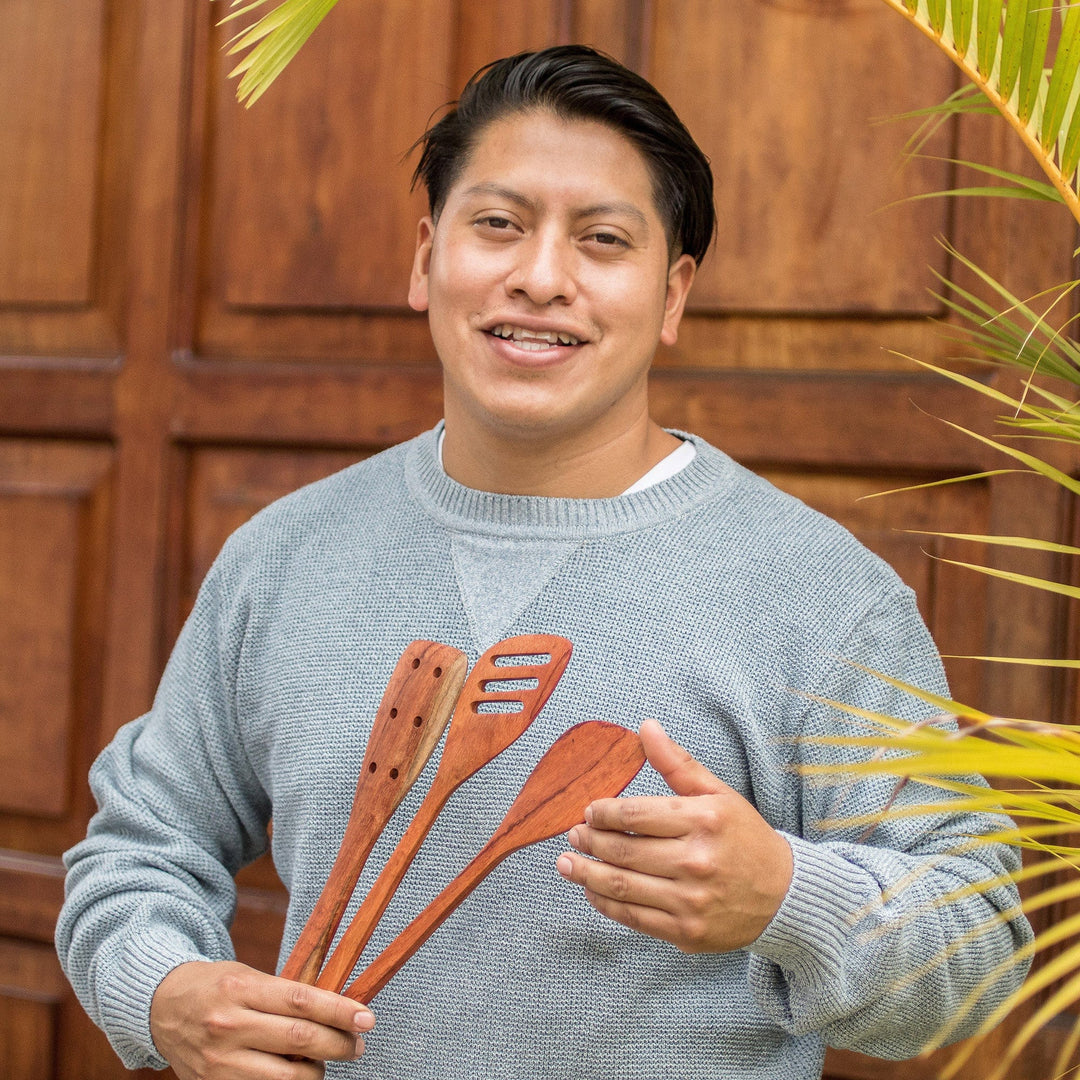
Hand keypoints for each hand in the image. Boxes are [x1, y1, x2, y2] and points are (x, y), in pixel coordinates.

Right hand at [149, 960, 374, 1079]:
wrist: (162, 1007)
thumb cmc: (217, 987)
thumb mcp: (250, 976)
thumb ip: (287, 997)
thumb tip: (336, 1015)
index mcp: (242, 990)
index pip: (302, 1001)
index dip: (339, 1011)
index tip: (367, 1019)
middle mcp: (229, 1026)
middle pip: (298, 1041)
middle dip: (337, 1045)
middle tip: (356, 1045)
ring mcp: (219, 1062)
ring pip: (284, 1079)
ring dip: (314, 1074)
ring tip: (322, 1062)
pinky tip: (295, 1076)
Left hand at [556, 717, 792, 952]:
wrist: (784, 896)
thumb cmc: (745, 837)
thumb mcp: (717, 793)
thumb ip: (677, 763)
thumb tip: (645, 728)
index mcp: (703, 820)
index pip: (635, 815)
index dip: (604, 813)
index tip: (590, 810)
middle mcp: (696, 861)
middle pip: (624, 851)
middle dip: (589, 842)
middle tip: (573, 835)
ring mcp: (691, 901)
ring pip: (622, 887)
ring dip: (586, 875)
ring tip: (567, 864)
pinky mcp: (686, 932)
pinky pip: (634, 918)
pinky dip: (606, 904)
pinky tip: (592, 890)